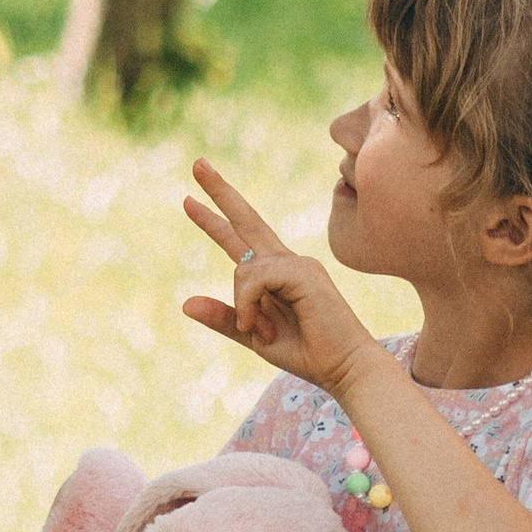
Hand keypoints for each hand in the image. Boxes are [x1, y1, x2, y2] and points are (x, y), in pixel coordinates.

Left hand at [181, 158, 378, 394]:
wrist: (346, 369)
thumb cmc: (308, 353)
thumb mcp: (255, 336)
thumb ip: (226, 318)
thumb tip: (185, 303)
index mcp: (277, 274)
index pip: (240, 238)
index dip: (214, 219)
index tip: (189, 199)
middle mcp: (287, 261)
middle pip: (246, 219)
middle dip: (219, 191)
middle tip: (197, 162)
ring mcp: (297, 262)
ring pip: (243, 267)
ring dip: (243, 304)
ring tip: (259, 329)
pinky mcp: (302, 270)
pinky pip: (255, 277)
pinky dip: (249, 303)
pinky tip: (261, 325)